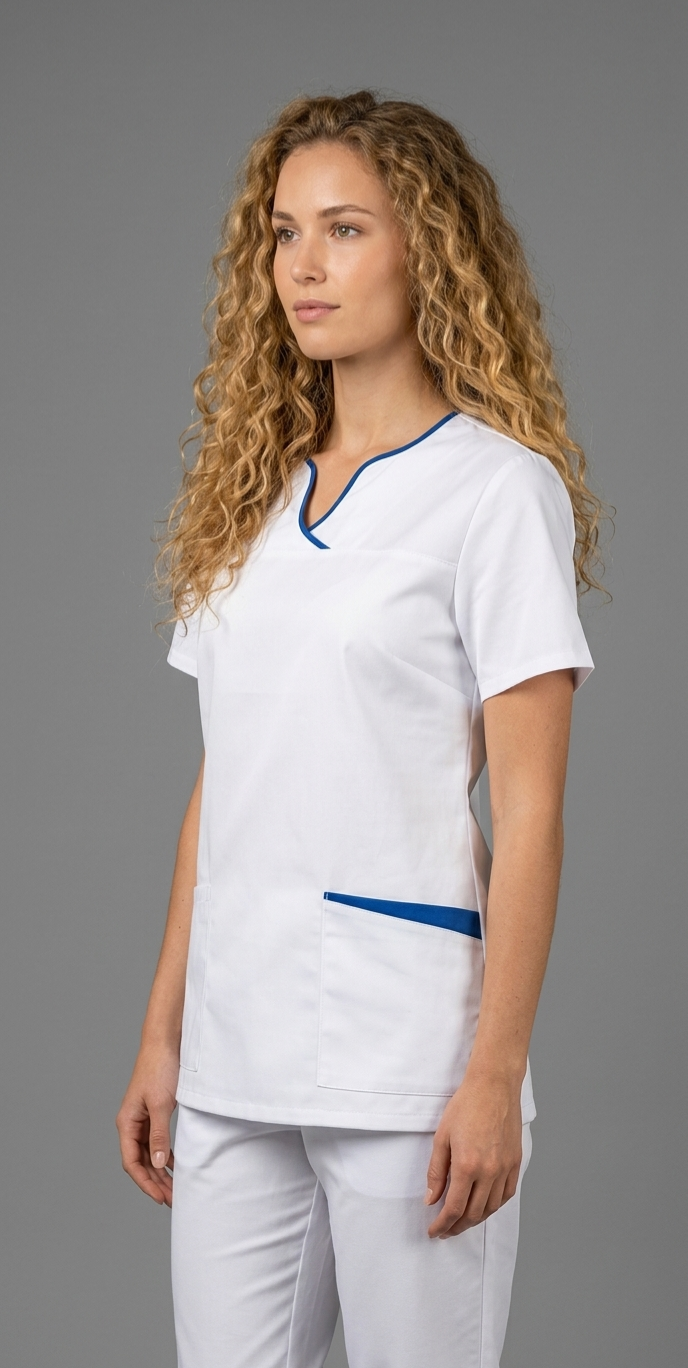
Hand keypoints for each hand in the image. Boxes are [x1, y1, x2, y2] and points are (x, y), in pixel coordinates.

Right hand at [116, 1045, 179, 1206]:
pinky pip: (157, 1142)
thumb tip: (159, 1165)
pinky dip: (166, 1155)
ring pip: (149, 1154)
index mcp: (127, 1123)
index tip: (160, 1198)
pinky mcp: (154, 1113)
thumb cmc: (160, 1069)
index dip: (145, 1182)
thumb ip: (159, 1136)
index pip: (132, 1162)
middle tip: (173, 1199)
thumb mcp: (161, 1105)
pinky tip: (177, 1165)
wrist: (166, 1042)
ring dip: (161, 1171)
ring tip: (176, 1188)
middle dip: (155, 1182)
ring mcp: (143, 1119)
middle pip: (140, 1162)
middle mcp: (132, 1123)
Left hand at [425, 1072, 522, 1238]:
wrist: (494, 1086)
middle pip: (473, 1213)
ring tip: (462, 1222)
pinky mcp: (516, 1162)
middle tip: (445, 1230)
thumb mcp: (441, 1137)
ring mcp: (505, 1168)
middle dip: (457, 1227)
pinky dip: (494, 1206)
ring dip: (475, 1220)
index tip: (434, 1231)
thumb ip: (436, 1172)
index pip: (454, 1208)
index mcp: (467, 1165)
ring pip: (491, 1208)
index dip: (442, 1224)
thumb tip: (431, 1200)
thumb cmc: (466, 1106)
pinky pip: (507, 1194)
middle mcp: (489, 1171)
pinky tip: (484, 1207)